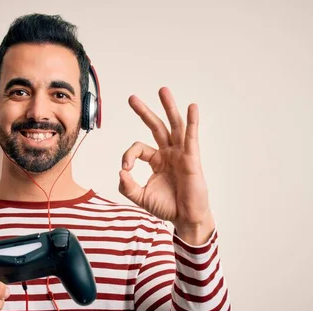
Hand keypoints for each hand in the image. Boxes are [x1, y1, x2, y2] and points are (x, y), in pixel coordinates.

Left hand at [119, 87, 214, 244]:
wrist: (185, 218)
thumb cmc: (167, 207)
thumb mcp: (141, 197)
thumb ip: (128, 186)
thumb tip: (120, 172)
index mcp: (156, 160)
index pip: (138, 148)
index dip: (128, 155)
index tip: (125, 169)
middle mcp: (168, 153)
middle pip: (156, 127)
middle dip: (144, 112)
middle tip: (132, 98)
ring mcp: (181, 154)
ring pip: (174, 126)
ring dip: (168, 107)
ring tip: (162, 90)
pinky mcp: (192, 158)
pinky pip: (191, 137)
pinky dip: (192, 121)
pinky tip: (192, 107)